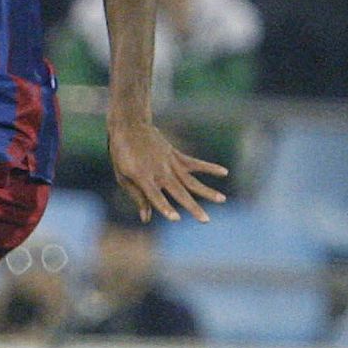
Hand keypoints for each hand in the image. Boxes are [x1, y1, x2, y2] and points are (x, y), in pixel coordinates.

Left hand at [107, 119, 226, 223]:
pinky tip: (224, 172)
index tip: (176, 219)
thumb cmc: (123, 156)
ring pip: (191, 180)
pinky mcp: (176, 155)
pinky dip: (209, 167)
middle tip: (206, 220)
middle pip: (179, 192)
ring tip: (222, 200)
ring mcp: (170, 162)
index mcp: (143, 177)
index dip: (165, 208)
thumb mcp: (123, 177)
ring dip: (207, 191)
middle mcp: (160, 171)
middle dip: (193, 206)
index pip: (155, 196)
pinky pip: (195, 163)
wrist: (130, 127)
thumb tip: (147, 219)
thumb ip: (138, 197)